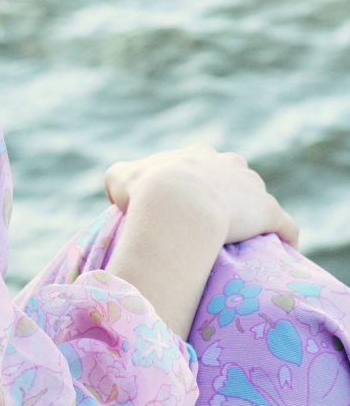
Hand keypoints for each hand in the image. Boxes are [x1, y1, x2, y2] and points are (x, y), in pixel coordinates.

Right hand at [102, 144, 298, 336]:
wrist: (178, 205)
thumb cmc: (147, 190)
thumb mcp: (119, 178)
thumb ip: (120, 178)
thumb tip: (120, 191)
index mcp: (198, 154)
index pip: (200, 164)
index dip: (190, 185)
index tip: (180, 207)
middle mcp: (230, 163)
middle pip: (233, 178)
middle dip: (224, 196)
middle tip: (207, 226)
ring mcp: (252, 187)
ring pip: (257, 200)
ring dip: (251, 217)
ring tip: (240, 242)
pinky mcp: (270, 212)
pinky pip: (285, 226)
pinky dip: (284, 237)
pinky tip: (279, 252)